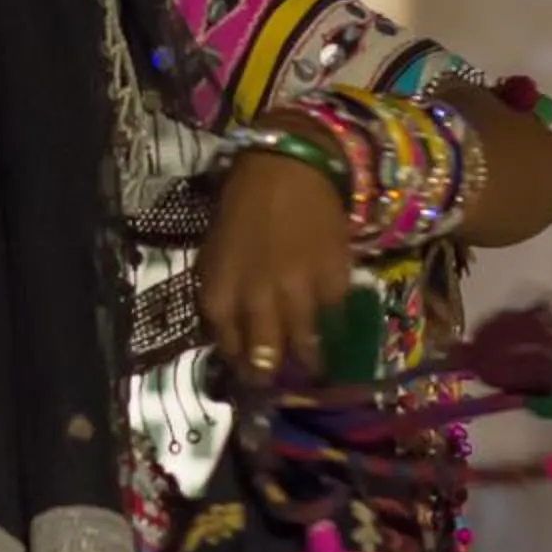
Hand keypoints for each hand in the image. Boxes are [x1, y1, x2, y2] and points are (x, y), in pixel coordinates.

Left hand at [197, 146, 354, 386]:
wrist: (288, 169)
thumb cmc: (243, 205)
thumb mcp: (216, 251)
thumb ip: (223, 291)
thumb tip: (232, 329)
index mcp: (219, 290)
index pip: (226, 344)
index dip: (238, 362)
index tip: (247, 369)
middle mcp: (256, 299)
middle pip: (264, 356)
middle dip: (268, 375)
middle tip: (275, 381)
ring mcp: (297, 294)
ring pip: (303, 346)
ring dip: (307, 362)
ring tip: (312, 367)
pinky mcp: (334, 284)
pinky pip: (334, 320)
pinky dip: (333, 326)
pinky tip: (332, 326)